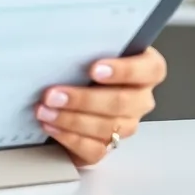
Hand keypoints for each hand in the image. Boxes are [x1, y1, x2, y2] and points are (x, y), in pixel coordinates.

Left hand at [35, 46, 166, 166]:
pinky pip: (95, 149)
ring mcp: (126, 124)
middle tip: (53, 94)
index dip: (124, 70)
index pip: (150, 69)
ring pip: (107, 127)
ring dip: (71, 119)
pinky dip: (69, 138)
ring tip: (44, 110)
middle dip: (84, 99)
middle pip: (123, 102)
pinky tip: (50, 126)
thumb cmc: (81, 63)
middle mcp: (139, 98)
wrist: (68, 88)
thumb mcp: (87, 50)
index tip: (93, 69)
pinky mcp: (108, 146)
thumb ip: (86, 47)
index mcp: (144, 69)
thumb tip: (61, 46)